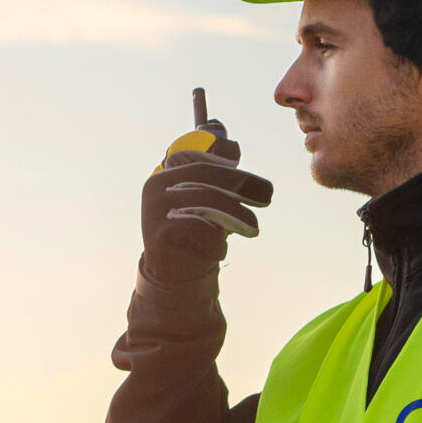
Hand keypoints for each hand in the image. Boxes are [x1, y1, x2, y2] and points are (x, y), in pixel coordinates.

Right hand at [140, 144, 273, 279]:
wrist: (173, 276)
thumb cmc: (196, 236)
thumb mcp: (208, 205)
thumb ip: (216, 180)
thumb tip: (234, 146)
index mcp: (166, 175)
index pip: (202, 163)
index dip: (234, 171)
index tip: (263, 186)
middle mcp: (156, 187)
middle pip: (205, 176)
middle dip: (241, 185)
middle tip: (268, 198)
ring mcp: (154, 208)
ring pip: (204, 200)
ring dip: (236, 214)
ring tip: (254, 228)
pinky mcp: (157, 232)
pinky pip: (195, 227)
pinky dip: (214, 240)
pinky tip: (220, 250)